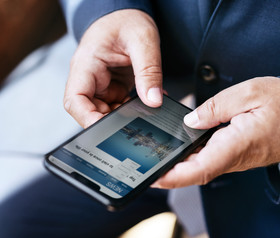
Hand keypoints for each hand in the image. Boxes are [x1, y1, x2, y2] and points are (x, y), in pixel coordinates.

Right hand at [64, 10, 162, 127]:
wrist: (126, 15)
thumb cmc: (127, 21)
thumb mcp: (143, 41)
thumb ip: (148, 71)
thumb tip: (154, 101)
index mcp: (87, 64)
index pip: (75, 100)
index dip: (87, 119)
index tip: (106, 129)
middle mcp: (89, 77)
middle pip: (90, 111)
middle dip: (111, 121)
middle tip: (135, 122)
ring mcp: (101, 84)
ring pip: (105, 111)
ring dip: (124, 116)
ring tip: (144, 110)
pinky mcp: (112, 87)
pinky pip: (118, 106)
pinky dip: (132, 109)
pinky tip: (145, 104)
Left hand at [152, 77, 279, 187]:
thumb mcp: (249, 93)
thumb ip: (216, 106)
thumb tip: (190, 120)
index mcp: (236, 144)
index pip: (199, 169)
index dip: (174, 176)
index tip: (153, 176)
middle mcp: (233, 158)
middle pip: (194, 171)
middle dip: (167, 171)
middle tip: (143, 163)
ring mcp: (233, 158)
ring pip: (199, 167)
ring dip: (176, 164)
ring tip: (154, 153)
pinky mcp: (233, 153)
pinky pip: (207, 159)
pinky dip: (189, 155)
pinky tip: (178, 145)